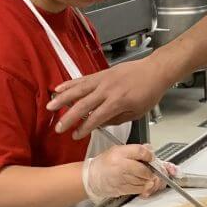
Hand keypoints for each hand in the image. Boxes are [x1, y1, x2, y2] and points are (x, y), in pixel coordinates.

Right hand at [49, 57, 172, 138]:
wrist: (155, 70)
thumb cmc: (149, 92)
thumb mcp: (137, 112)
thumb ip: (117, 119)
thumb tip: (100, 123)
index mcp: (118, 102)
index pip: (96, 118)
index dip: (84, 128)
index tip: (75, 135)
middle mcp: (107, 90)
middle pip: (83, 105)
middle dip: (69, 118)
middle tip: (58, 128)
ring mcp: (103, 80)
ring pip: (78, 90)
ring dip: (63, 99)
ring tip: (50, 106)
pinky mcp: (102, 73)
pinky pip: (82, 79)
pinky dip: (70, 84)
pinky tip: (59, 88)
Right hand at [82, 144, 169, 203]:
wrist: (92, 178)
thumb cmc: (105, 163)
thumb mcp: (117, 150)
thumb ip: (134, 149)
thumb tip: (149, 149)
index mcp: (119, 153)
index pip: (140, 151)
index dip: (149, 155)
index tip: (151, 157)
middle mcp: (120, 166)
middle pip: (143, 169)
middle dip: (150, 170)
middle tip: (151, 169)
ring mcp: (121, 179)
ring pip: (142, 180)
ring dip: (147, 179)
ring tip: (146, 176)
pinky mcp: (122, 189)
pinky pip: (138, 189)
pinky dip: (143, 186)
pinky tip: (141, 183)